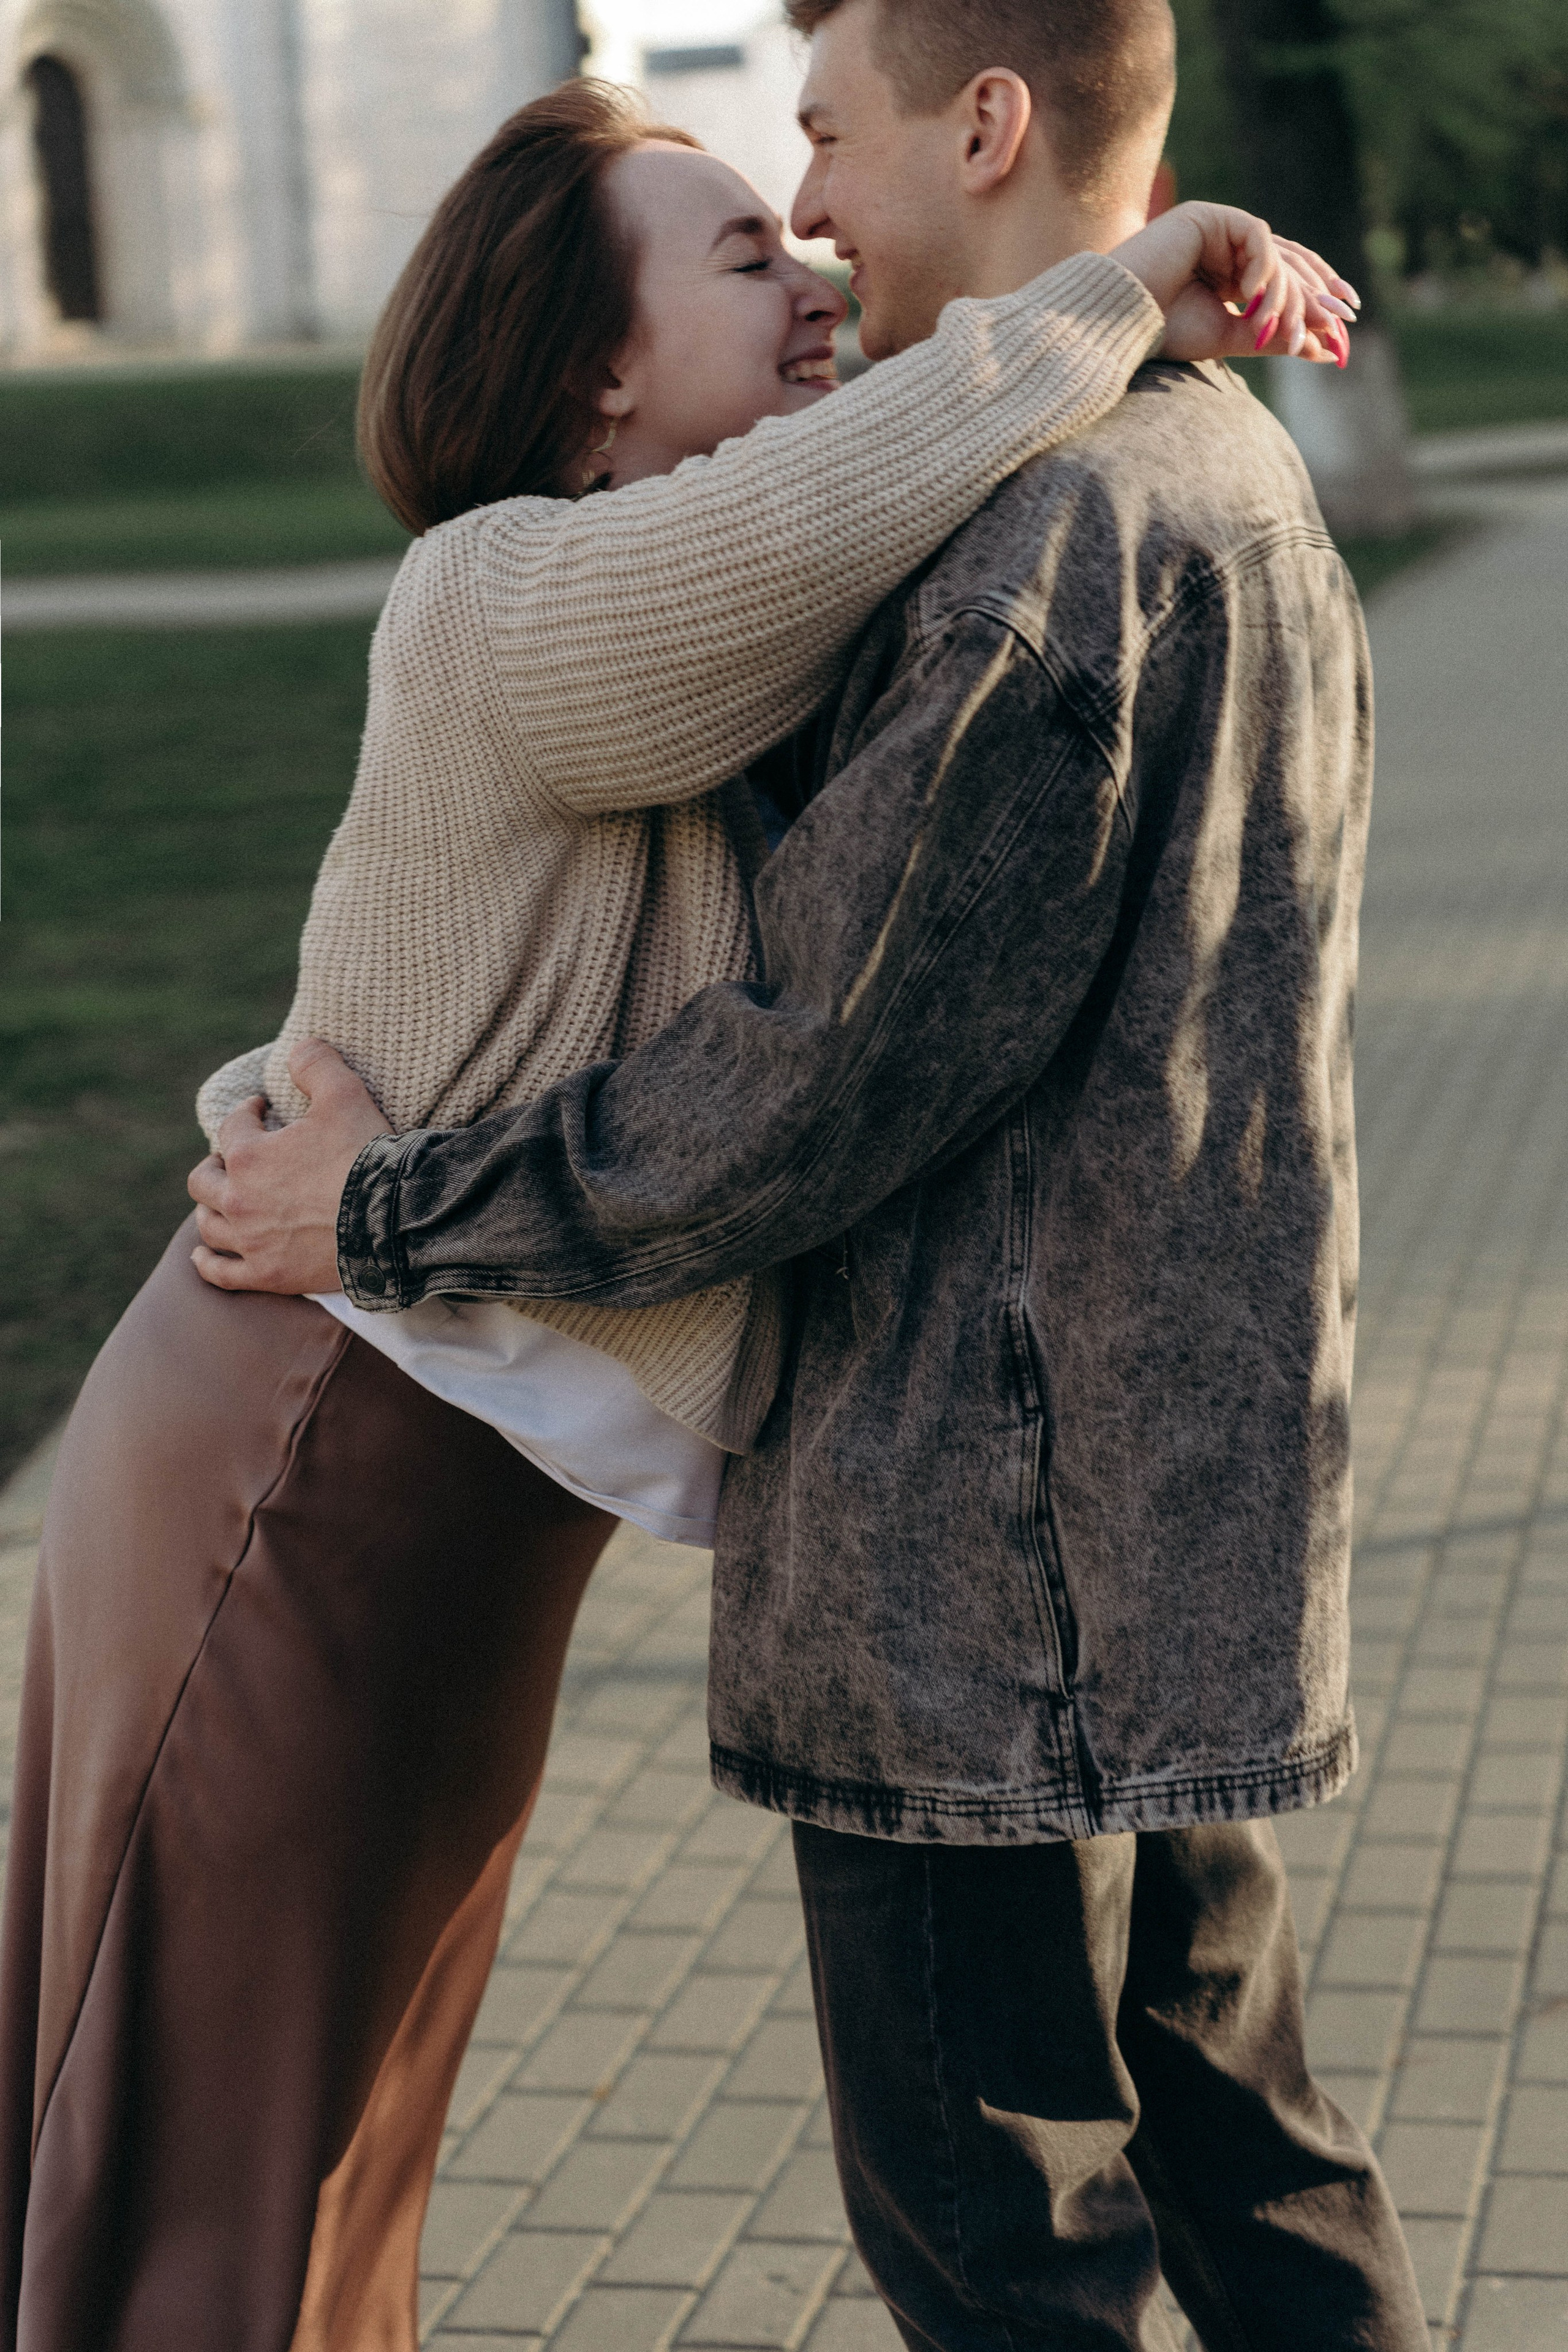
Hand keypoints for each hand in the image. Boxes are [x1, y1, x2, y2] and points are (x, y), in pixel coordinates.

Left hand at [188, 1039, 391, 1294]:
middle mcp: (239, 1199)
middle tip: (236, 1158)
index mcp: (249, 1155)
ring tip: (223, 1200)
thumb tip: (299, 1047)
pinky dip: (206, 1263)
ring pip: (208, 1224)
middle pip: (205, 1179)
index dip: (248, 1112)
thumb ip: (317, 1064)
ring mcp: (250, 1242)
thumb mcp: (346, 1095)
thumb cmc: (367, 1158)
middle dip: (217, 1163)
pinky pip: (220, 1273)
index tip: (262, 1110)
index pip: (234, 1126)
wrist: (394, 1221)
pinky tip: (202, 1255)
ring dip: (211, 1208)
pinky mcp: (267, 1275)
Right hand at [1113, 200, 1358, 368]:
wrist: (1116, 321)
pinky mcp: (1207, 216)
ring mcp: (1218, 228)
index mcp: (1230, 274)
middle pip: (1289, 264)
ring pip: (1276, 254)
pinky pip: (1256, 235)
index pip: (1286, 279)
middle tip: (1336, 324)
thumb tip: (1325, 348)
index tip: (1343, 326)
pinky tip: (1252, 297)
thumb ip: (1274, 337)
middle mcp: (1227, 247)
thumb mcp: (1230, 338)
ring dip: (1288, 295)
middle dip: (1315, 296)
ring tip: (1286, 331)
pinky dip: (1263, 267)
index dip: (1318, 297)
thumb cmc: (1162, 333)